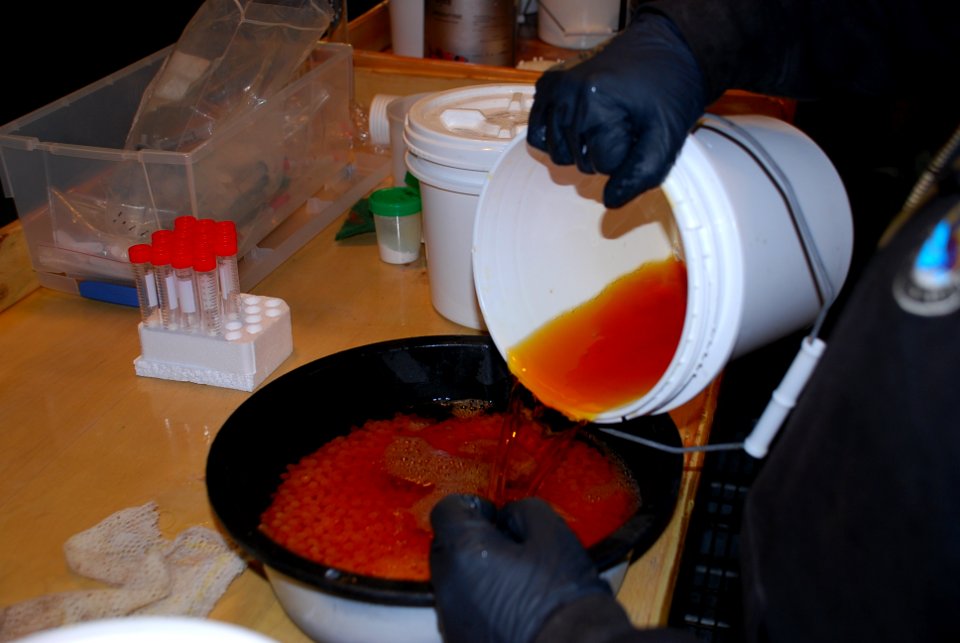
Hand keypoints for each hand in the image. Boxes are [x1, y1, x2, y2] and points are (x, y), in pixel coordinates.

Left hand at [429, 494, 610, 642]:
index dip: (473, 506)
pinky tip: (511, 604)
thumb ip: (522, 510)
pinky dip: (479, 600)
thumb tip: (509, 516)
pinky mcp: (460, 639)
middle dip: (472, 539)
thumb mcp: (552, 533)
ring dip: (475, 571)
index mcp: (463, 551)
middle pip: (447, 545)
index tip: (494, 515)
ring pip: (454, 579)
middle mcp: (448, 585)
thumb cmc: (561, 598)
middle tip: (508, 545)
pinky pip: (463, 608)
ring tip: (514, 577)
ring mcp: (452, 617)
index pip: (447, 510)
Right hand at [527, 12, 705, 208]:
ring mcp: (554, 89)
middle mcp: (568, 94)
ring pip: (558, 154)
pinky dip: (558, 138)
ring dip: (582, 149)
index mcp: (596, 103)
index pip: (604, 166)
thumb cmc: (668, 89)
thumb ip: (642, 173)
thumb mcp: (667, 134)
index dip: (627, 157)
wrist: (664, 47)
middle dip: (605, 153)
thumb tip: (610, 202)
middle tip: (626, 124)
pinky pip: (539, 134)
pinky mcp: (547, 86)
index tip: (641, 132)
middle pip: (579, 162)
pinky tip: (580, 126)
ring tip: (605, 123)